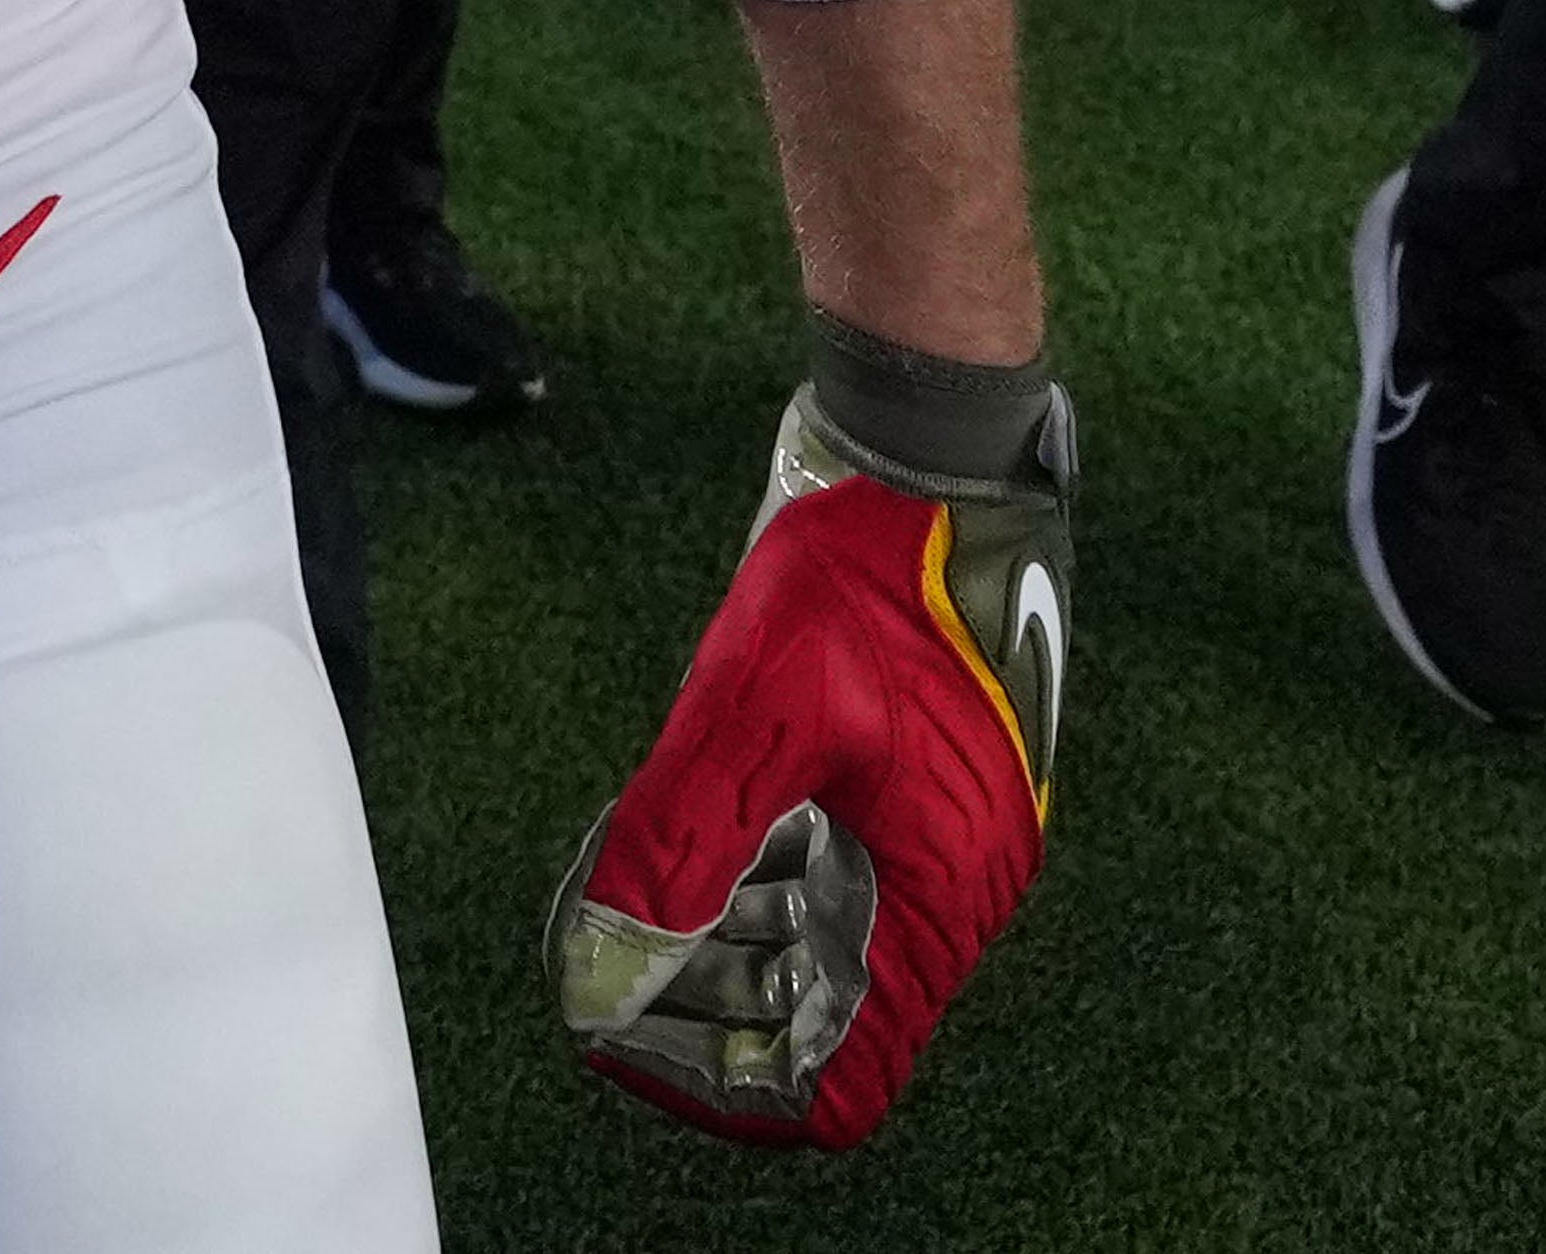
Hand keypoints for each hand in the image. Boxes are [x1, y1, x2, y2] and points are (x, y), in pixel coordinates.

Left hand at [556, 386, 1068, 1156]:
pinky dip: (741, 897)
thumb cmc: (865, 572)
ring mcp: (933, 843)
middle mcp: (950, 891)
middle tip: (594, 974)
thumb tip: (607, 966)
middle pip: (821, 1030)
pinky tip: (666, 864)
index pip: (842, 1082)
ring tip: (610, 922)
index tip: (622, 1039)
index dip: (728, 1087)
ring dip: (713, 960)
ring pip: (815, 961)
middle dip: (701, 1019)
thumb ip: (682, 842)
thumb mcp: (754, 706)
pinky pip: (822, 890)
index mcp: (938, 896)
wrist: (930, 459)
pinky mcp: (908, 796)